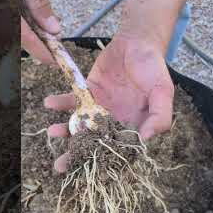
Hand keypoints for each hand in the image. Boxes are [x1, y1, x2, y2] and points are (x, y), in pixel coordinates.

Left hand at [45, 32, 173, 172]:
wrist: (137, 42)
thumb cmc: (153, 68)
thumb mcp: (163, 91)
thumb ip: (160, 116)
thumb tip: (145, 140)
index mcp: (133, 126)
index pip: (116, 150)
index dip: (103, 162)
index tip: (89, 171)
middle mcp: (114, 121)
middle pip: (93, 143)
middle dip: (76, 155)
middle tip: (60, 165)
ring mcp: (99, 108)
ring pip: (80, 125)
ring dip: (64, 130)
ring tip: (53, 132)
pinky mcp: (87, 92)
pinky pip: (72, 101)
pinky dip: (59, 103)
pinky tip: (50, 103)